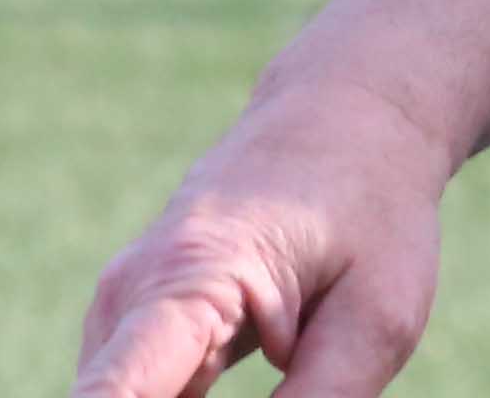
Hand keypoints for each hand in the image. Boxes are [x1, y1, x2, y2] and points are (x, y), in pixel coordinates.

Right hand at [74, 78, 454, 397]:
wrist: (348, 119)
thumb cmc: (373, 214)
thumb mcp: (377, 320)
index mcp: (189, 278)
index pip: (112, 396)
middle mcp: (129, 299)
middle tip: (286, 359)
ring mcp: (121, 317)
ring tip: (289, 344)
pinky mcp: (134, 338)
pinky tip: (278, 356)